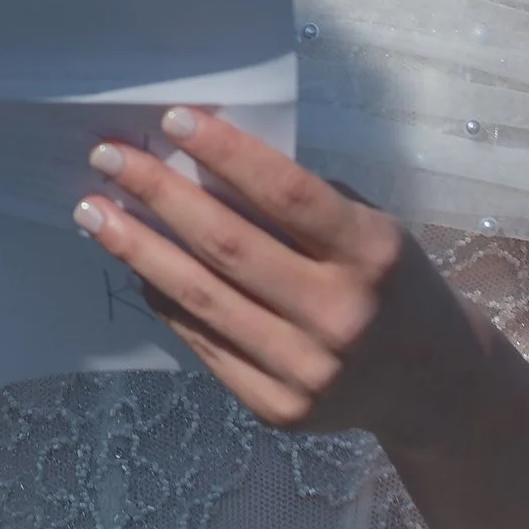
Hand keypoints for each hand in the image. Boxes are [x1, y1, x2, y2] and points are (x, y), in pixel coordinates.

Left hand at [73, 105, 481, 443]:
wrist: (433, 383)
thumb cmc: (391, 282)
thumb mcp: (372, 229)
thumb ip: (302, 205)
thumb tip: (202, 165)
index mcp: (372, 254)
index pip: (287, 194)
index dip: (226, 153)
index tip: (172, 119)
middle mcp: (340, 315)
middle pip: (229, 246)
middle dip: (159, 196)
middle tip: (107, 157)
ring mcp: (308, 370)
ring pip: (202, 299)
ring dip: (139, 251)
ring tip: (95, 213)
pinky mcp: (279, 409)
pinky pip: (205, 345)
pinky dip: (166, 302)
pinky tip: (137, 269)